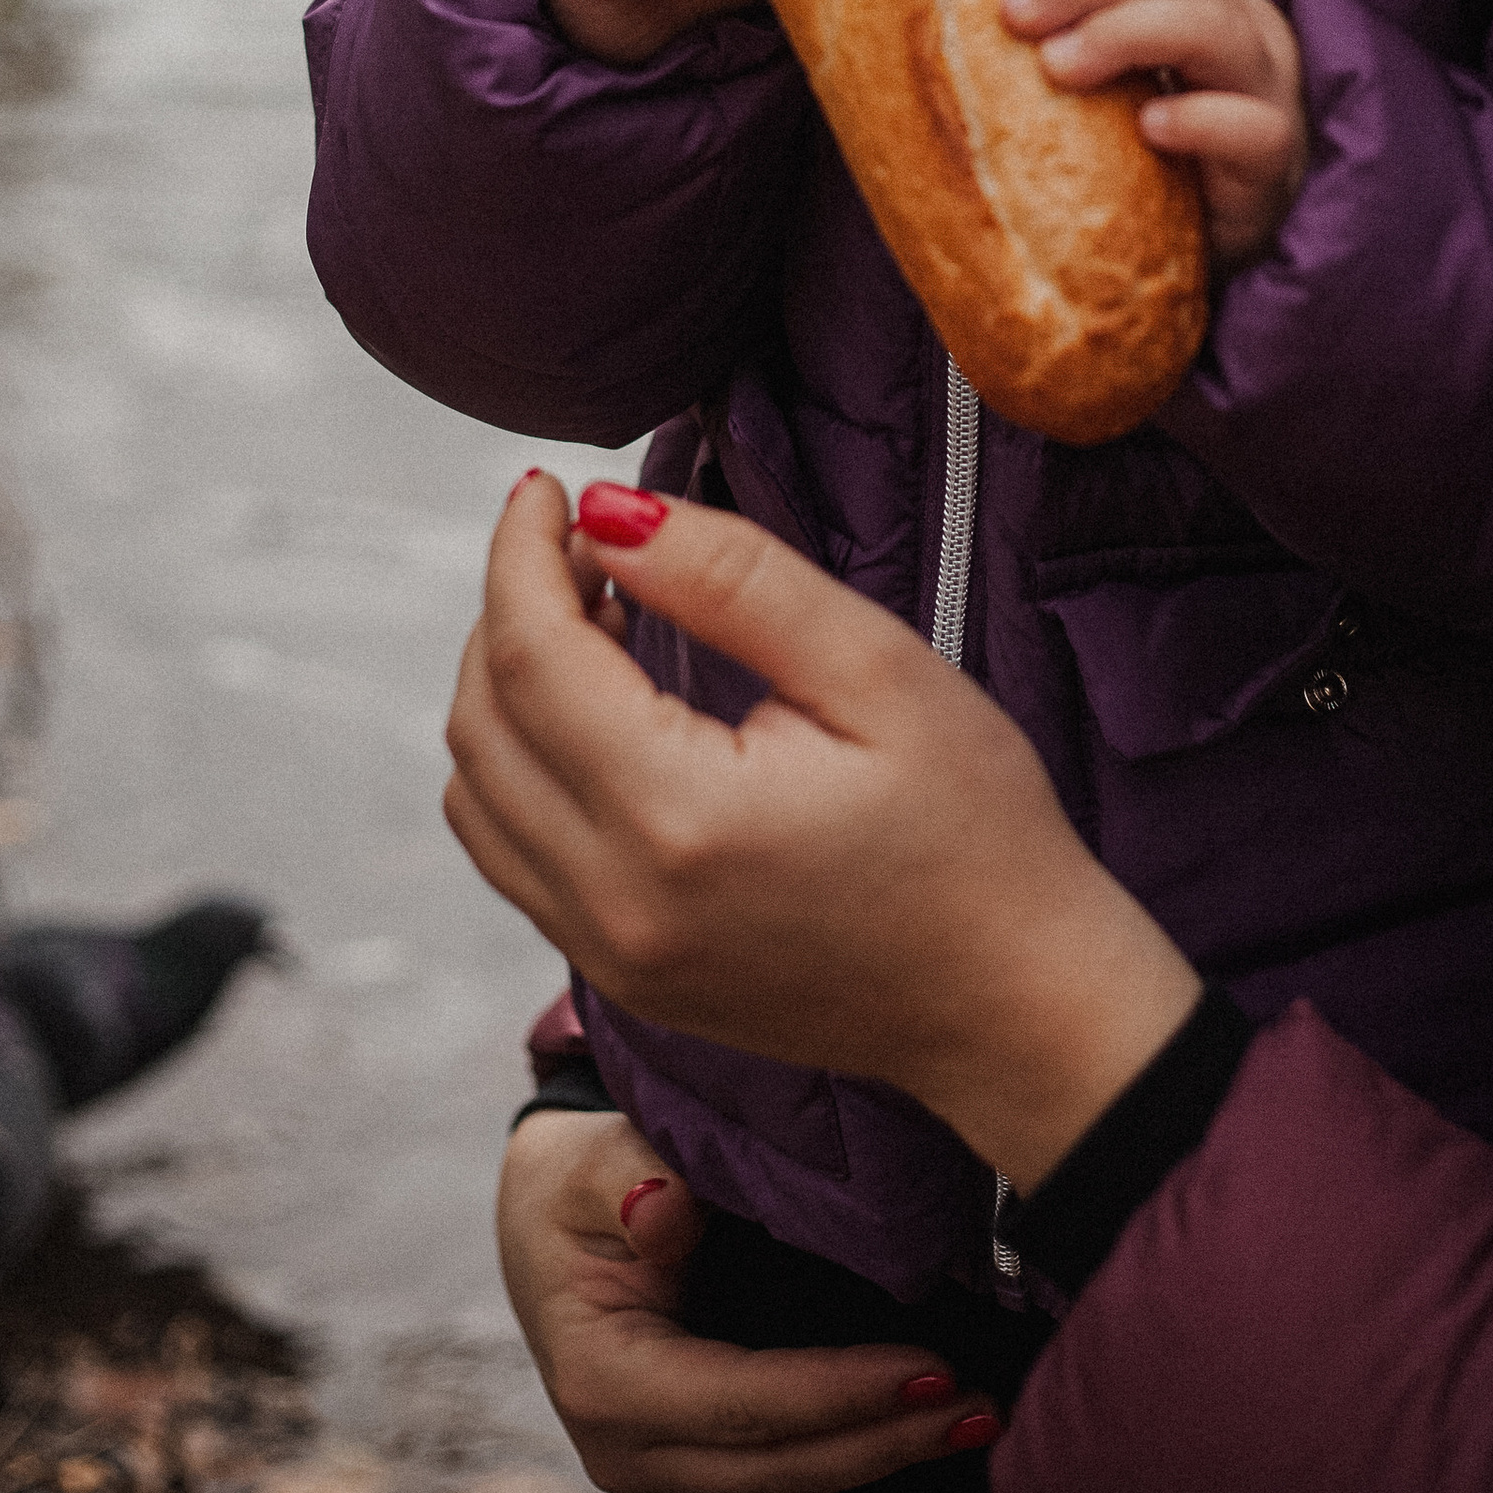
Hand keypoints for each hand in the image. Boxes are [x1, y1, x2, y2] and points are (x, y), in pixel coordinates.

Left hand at [446, 478, 1199, 1193]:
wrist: (1015, 1006)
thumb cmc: (974, 834)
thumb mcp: (876, 670)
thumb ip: (734, 580)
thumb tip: (608, 515)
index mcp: (677, 820)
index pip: (531, 659)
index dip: (521, 554)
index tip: (547, 487)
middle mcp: (615, 904)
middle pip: (482, 724)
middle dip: (511, 608)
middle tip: (589, 542)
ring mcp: (609, 958)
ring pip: (477, 794)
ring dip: (507, 687)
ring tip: (599, 616)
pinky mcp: (621, 979)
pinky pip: (513, 855)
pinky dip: (523, 763)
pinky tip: (603, 709)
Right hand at [498, 1108, 999, 1492]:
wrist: (555, 1233)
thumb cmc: (582, 1191)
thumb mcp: (590, 1165)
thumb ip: (628, 1178)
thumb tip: (667, 1209)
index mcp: (607, 1380)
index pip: (742, 1401)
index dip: (838, 1395)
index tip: (932, 1368)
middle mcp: (630, 1458)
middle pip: (778, 1474)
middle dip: (887, 1449)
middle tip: (984, 1410)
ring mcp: (664, 1492)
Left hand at [1000, 0, 1308, 262]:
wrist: (1208, 250)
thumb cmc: (1151, 157)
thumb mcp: (1114, 85)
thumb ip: (1076, 38)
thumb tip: (987, 5)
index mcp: (1207, 0)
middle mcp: (1246, 32)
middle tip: (1016, 13)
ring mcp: (1266, 94)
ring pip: (1214, 31)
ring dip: (1128, 32)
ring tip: (1058, 65)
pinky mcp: (1273, 165)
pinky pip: (1253, 129)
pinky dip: (1200, 119)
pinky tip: (1149, 125)